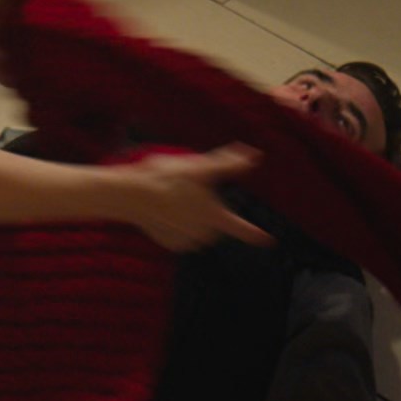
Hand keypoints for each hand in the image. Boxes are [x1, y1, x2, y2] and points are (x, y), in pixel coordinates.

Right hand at [118, 146, 270, 251]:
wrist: (131, 195)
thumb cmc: (166, 178)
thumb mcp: (199, 167)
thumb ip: (228, 164)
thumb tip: (254, 156)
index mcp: (214, 217)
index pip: (241, 228)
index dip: (256, 233)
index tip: (269, 240)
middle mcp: (202, 234)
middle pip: (215, 223)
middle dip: (208, 209)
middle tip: (189, 189)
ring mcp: (185, 241)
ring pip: (198, 229)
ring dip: (193, 217)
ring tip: (175, 198)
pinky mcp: (169, 244)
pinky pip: (181, 235)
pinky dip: (177, 224)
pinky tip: (165, 210)